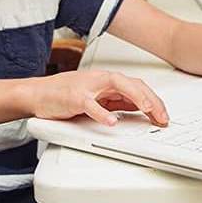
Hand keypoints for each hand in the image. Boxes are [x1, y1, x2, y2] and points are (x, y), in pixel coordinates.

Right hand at [30, 69, 168, 126]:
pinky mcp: (74, 98)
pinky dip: (102, 113)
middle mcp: (101, 81)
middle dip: (151, 100)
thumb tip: (138, 108)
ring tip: (147, 110)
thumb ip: (116, 101)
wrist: (37, 93)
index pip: (138, 87)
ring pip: (118, 87)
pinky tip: (112, 122)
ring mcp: (88, 87)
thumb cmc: (64, 96)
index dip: (154, 100)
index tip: (164, 115)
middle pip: (133, 85)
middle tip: (162, 117)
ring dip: (136, 98)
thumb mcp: (98, 98)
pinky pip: (91, 105)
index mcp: (108, 82)